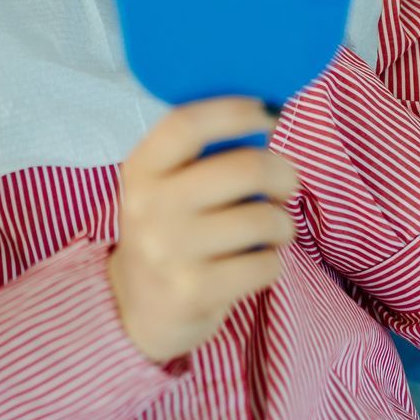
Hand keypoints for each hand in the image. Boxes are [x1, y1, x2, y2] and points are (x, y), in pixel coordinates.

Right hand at [108, 98, 299, 362]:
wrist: (132, 307)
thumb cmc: (169, 232)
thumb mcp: (165, 187)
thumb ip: (203, 156)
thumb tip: (266, 120)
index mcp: (141, 170)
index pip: (186, 125)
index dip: (234, 111)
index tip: (266, 112)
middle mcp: (150, 207)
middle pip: (243, 169)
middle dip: (282, 173)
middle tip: (287, 183)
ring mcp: (170, 252)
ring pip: (262, 219)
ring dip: (282, 224)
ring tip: (271, 230)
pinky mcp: (193, 292)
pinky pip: (265, 264)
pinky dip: (272, 262)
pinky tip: (255, 263)